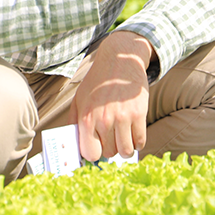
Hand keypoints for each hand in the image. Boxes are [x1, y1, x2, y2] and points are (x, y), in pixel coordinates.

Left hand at [71, 31, 152, 161]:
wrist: (120, 60)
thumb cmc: (98, 81)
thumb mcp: (79, 99)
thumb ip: (74, 122)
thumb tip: (73, 143)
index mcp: (87, 118)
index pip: (90, 153)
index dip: (94, 154)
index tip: (97, 149)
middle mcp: (105, 120)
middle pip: (109, 153)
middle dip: (110, 150)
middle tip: (112, 142)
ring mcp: (123, 117)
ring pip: (126, 150)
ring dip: (125, 150)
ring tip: (125, 144)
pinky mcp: (139, 113)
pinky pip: (140, 140)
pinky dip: (138, 143)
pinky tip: (135, 138)